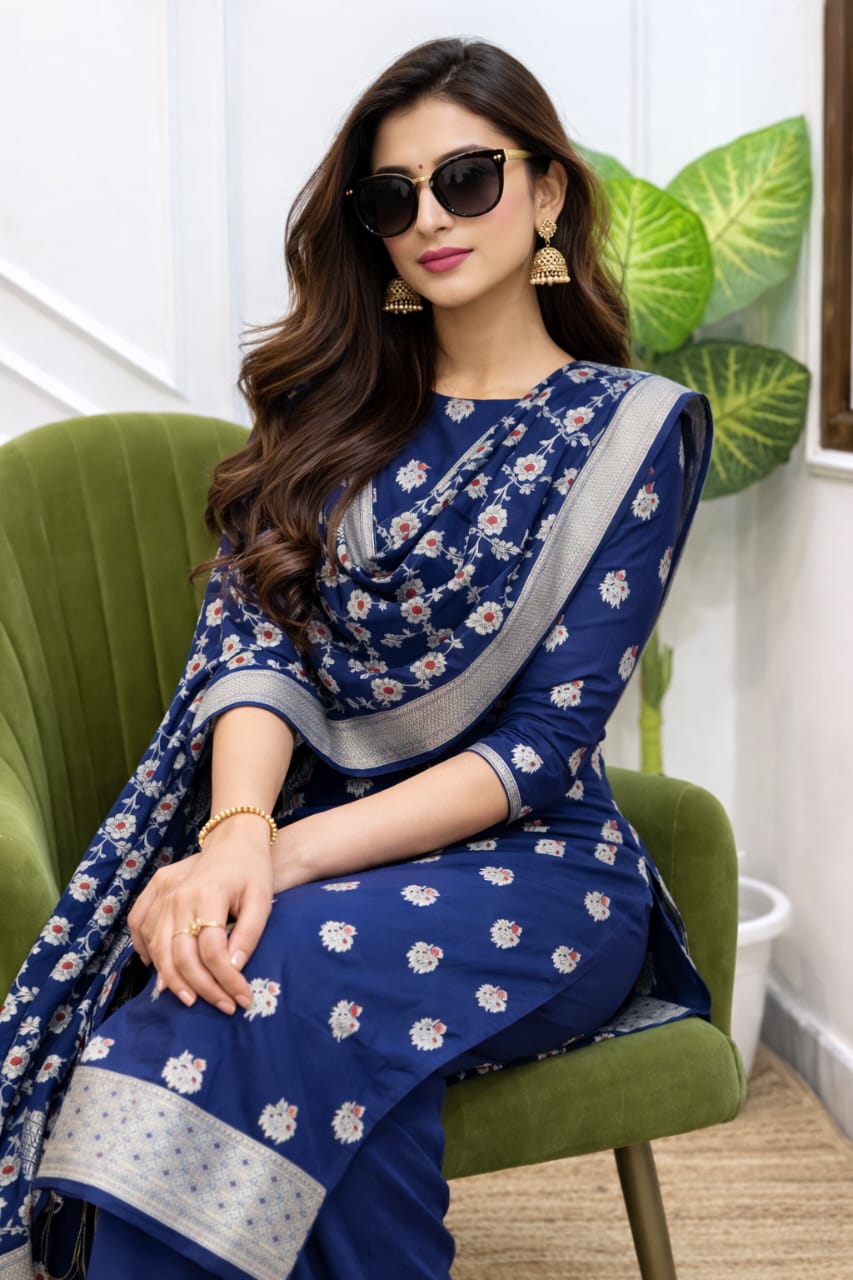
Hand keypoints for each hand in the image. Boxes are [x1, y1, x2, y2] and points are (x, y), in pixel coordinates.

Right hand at [128, 825, 273, 1014]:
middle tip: (222, 1007)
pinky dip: (145, 951)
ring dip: (172, 979)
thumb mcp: (262, 899)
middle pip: (181, 954)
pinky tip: (159, 969)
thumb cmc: (252, 871)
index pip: (212, 951)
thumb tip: (234, 969)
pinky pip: (139, 925)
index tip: (242, 999)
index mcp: (208, 895)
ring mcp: (162, 892)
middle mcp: (179, 895)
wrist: (233, 839)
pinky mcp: (154, 890)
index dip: (226, 980)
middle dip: (202, 988)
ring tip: (192, 1000)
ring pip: (158, 947)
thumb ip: (250, 934)